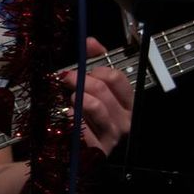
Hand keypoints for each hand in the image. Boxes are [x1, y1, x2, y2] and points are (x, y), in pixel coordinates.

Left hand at [59, 36, 134, 154]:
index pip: (117, 78)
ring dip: (78, 98)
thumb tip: (91, 42)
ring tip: (70, 99)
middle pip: (103, 89)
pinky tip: (67, 118)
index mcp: (126, 104)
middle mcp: (124, 121)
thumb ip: (93, 62)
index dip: (97, 69)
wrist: (68, 151)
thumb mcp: (89, 87)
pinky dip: (72, 119)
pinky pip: (83, 128)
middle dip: (81, 79)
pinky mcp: (98, 151)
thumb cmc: (82, 116)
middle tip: (67, 78)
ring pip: (95, 106)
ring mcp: (112, 137)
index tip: (84, 71)